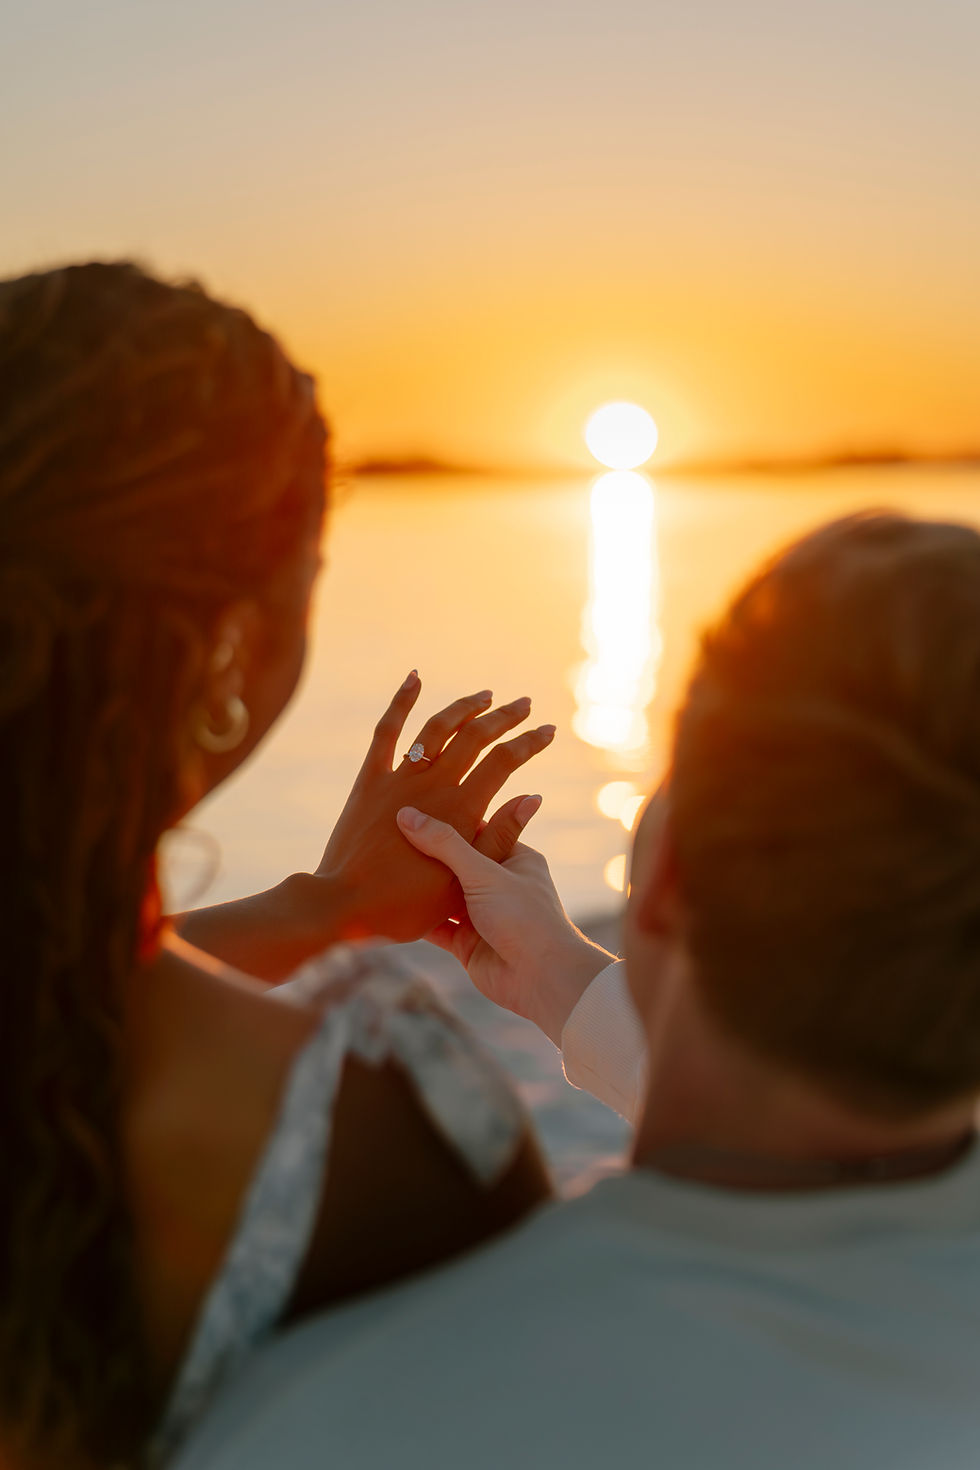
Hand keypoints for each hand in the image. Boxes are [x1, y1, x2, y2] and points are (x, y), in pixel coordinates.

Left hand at [310, 673, 555, 941]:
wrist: (346, 905)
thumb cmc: (408, 904)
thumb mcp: (466, 879)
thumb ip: (500, 836)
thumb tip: (533, 797)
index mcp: (462, 809)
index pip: (505, 762)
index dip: (530, 743)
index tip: (548, 731)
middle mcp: (434, 784)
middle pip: (476, 736)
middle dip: (505, 718)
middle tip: (524, 705)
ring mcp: (400, 778)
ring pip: (438, 727)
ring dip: (464, 707)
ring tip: (485, 696)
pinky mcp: (370, 780)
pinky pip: (386, 731)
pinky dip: (401, 701)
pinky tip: (415, 677)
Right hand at [395, 807, 615, 1045]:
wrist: (542, 979)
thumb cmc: (524, 917)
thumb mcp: (483, 872)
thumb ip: (445, 845)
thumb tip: (406, 815)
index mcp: (514, 858)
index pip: (477, 831)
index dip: (448, 819)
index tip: (413, 807)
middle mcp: (498, 885)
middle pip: (456, 864)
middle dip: (427, 854)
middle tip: (389, 834)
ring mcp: (482, 915)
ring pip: (444, 897)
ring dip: (419, 888)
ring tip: (382, 867)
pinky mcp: (468, 943)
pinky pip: (437, 927)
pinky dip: (417, 920)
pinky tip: (389, 908)